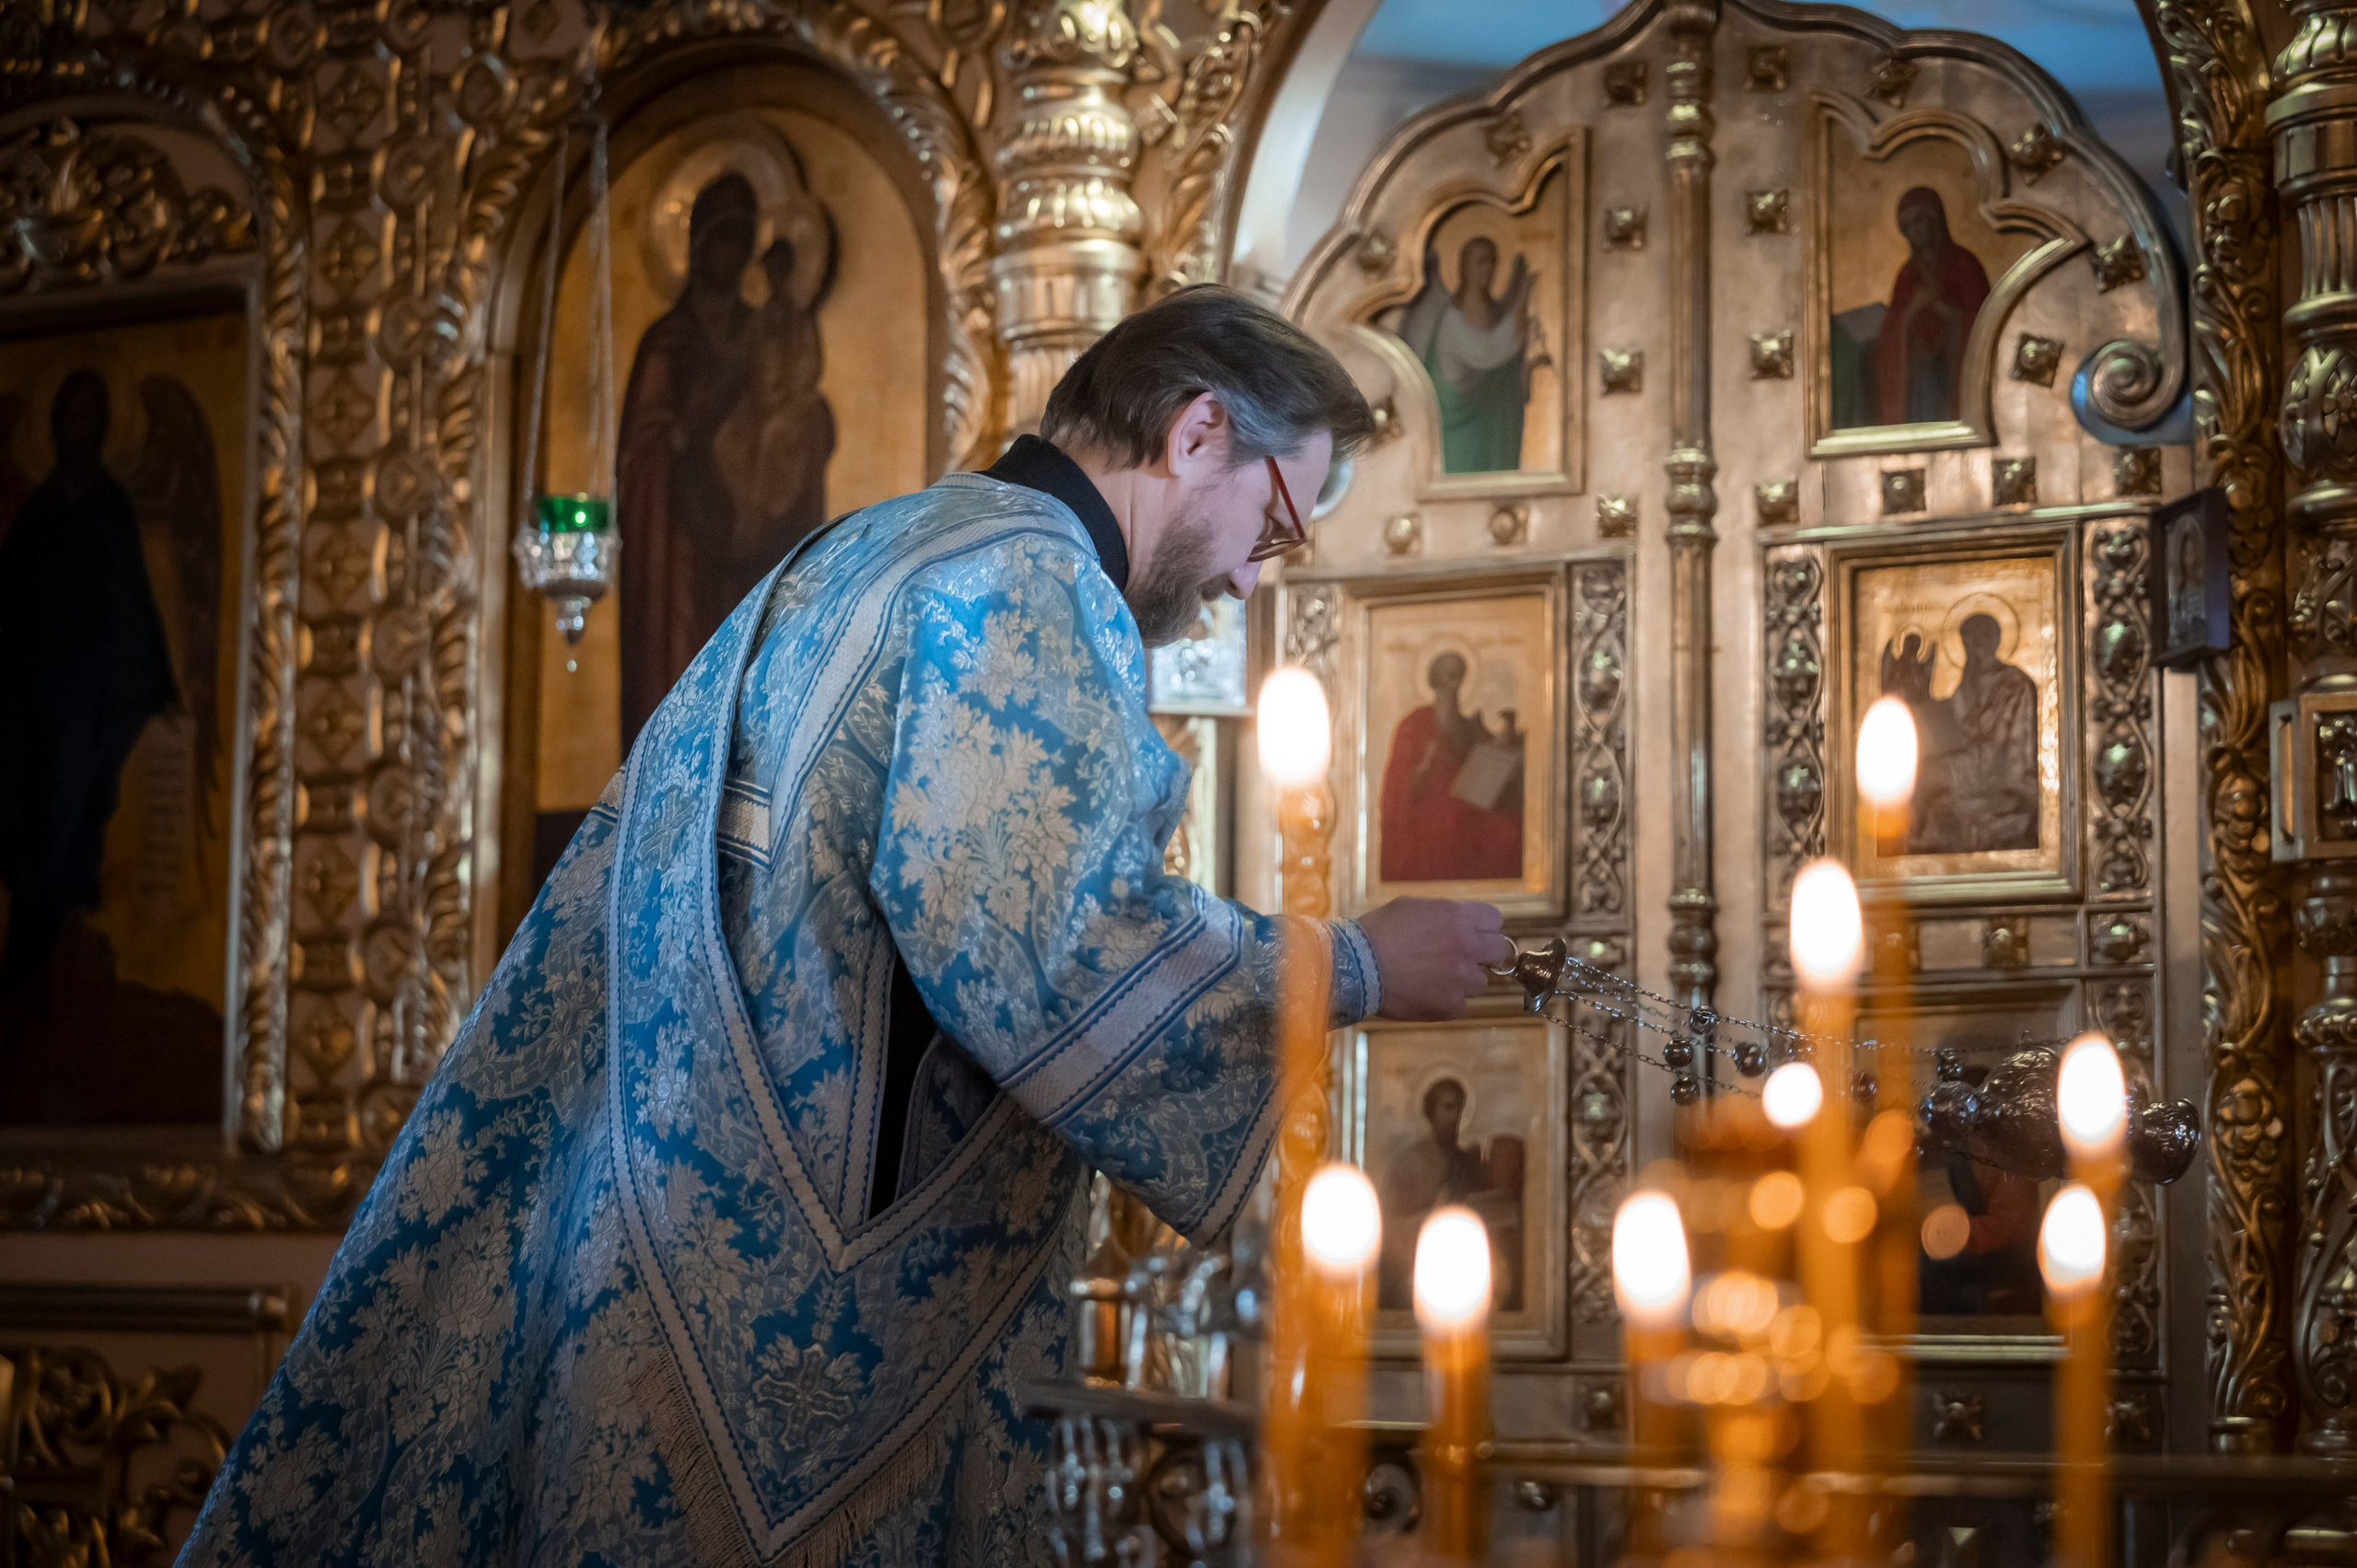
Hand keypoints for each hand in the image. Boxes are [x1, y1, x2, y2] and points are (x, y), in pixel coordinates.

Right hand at [1358, 897, 1509, 1021]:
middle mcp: (1467, 947)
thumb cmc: (1378, 932)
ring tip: (1434, 978)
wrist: (1356, 967)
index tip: (1474, 933)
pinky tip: (1424, 993)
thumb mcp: (1414, 907)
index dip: (1484, 927)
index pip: (1495, 920)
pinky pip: (1461, 1004)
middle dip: (1484, 953)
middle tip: (1463, 957)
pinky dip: (1447, 1000)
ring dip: (1463, 980)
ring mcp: (1461, 980)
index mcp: (1458, 918)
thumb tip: (1461, 921)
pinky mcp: (1450, 1006)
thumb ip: (1445, 915)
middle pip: (1499, 951)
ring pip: (1480, 982)